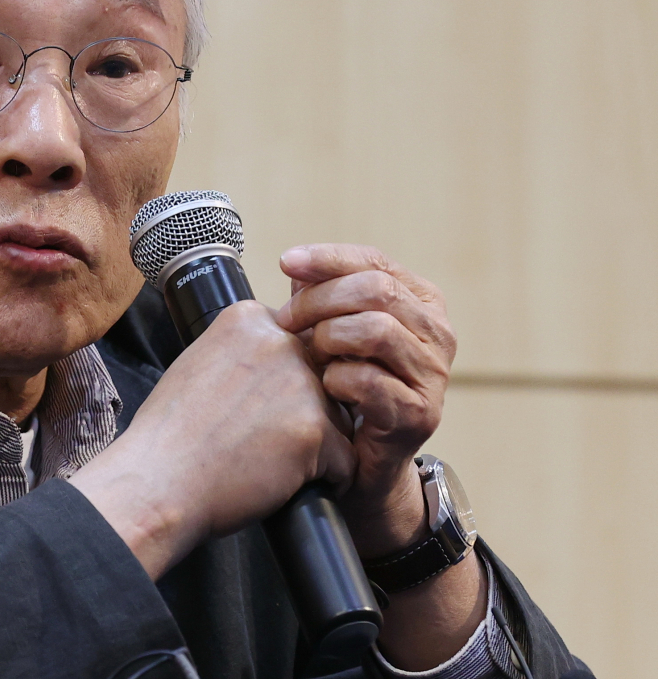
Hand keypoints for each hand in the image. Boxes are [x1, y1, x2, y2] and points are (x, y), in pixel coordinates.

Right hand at [71, 300, 355, 579]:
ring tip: (269, 461)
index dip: (280, 382)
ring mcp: (301, 384)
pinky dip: (325, 478)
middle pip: (322, 378)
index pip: (295, 344)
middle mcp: (280, 341)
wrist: (159, 481)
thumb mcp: (199, 363)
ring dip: (316, 443)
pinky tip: (286, 482)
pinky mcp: (317, 430)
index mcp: (249, 319)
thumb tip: (274, 363)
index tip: (250, 405)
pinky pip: (345, 460)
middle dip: (303, 409)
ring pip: (339, 418)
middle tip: (259, 437)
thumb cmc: (170, 435)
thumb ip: (242, 352)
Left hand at [274, 244, 456, 556]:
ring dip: (328, 339)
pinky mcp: (420, 415)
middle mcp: (437, 333)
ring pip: (375, 330)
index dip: (328, 258)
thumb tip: (296, 266)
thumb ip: (320, 297)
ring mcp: (433, 375)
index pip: (376, 261)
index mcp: (421, 302)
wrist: (361, 464)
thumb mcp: (332, 332)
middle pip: (376, 290)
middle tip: (285, 320)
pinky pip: (370, 380)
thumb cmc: (344, 389)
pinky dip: (336, 379)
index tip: (287, 262)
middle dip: (320, 300)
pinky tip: (325, 388)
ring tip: (309, 357)